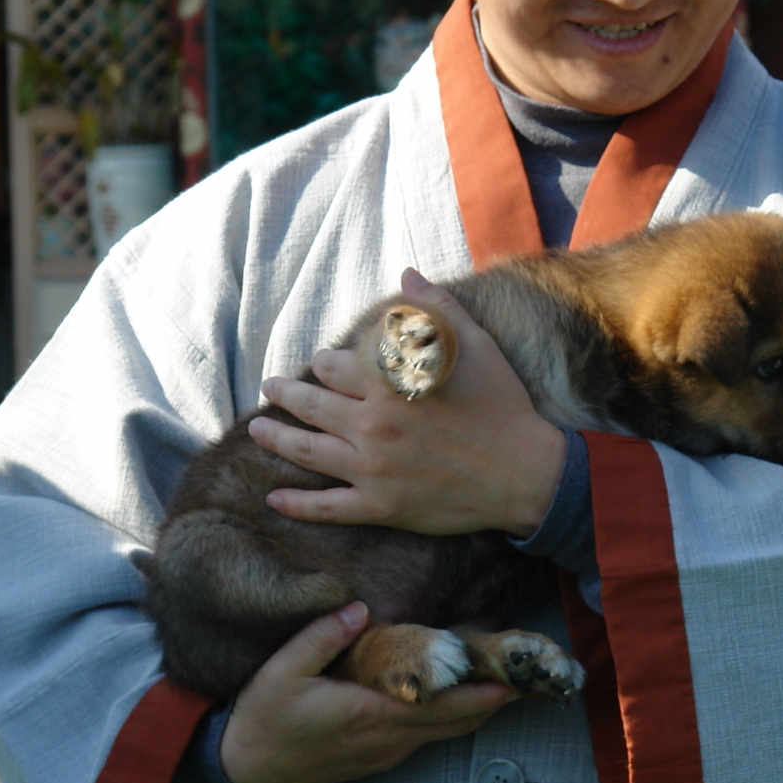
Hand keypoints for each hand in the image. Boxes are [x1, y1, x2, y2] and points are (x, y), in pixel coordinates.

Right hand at [218, 602, 515, 782]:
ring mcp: (387, 752)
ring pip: (449, 732)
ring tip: (510, 681)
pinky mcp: (381, 757)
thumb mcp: (281, 672)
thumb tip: (360, 608)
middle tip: (531, 675)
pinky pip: (431, 736)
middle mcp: (389, 740)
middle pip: (459, 721)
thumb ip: (322, 636)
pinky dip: (456, 716)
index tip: (516, 675)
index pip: (444, 705)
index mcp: (372, 716)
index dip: (484, 692)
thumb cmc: (264, 721)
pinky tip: (467, 697)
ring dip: (480, 708)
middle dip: (497, 699)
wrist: (245, 774)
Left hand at [251, 269, 565, 535]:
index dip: (323, 362)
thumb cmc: (503, 405)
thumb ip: (437, 308)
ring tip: (256, 428)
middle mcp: (373, 424)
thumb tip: (408, 275)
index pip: (335, 366)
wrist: (526, 472)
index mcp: (390, 384)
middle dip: (286, 394)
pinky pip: (327, 507)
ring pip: (307, 451)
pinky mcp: (380, 506)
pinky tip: (273, 498)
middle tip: (270, 387)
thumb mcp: (477, 346)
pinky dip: (297, 504)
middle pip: (311, 405)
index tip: (320, 362)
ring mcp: (373, 469)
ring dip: (276, 438)